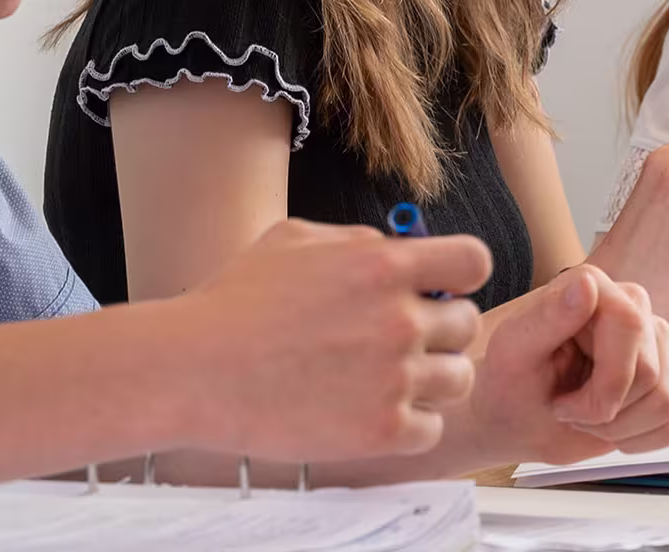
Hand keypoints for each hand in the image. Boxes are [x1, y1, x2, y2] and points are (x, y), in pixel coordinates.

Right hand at [174, 218, 490, 461]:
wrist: (193, 368)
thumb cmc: (235, 301)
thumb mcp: (294, 238)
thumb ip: (359, 239)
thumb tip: (405, 246)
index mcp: (383, 265)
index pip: (475, 262)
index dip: (459, 275)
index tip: (439, 287)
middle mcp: (399, 319)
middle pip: (467, 322)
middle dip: (438, 328)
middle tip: (400, 339)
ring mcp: (393, 378)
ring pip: (457, 377)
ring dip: (430, 377)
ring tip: (387, 377)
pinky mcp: (381, 431)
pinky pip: (432, 428)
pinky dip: (410, 424)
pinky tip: (372, 411)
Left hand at [457, 265, 668, 466]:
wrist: (517, 420)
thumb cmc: (509, 385)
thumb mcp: (513, 352)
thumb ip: (549, 316)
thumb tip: (587, 285)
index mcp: (594, 288)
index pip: (631, 326)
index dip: (604, 383)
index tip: (562, 402)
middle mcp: (632, 307)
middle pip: (650, 374)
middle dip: (603, 411)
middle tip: (567, 410)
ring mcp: (656, 344)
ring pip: (666, 402)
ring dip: (619, 428)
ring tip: (584, 417)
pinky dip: (637, 441)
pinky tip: (608, 427)